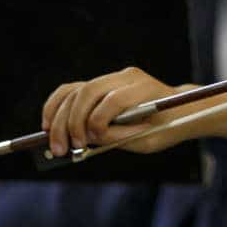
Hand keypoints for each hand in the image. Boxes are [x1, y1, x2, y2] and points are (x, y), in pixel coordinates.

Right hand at [41, 66, 192, 156]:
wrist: (179, 111)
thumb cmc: (166, 128)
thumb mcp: (148, 140)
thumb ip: (119, 138)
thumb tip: (84, 139)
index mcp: (146, 88)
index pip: (114, 99)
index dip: (98, 122)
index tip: (90, 141)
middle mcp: (127, 77)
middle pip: (88, 92)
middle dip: (71, 122)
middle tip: (63, 149)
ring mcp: (113, 77)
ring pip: (75, 91)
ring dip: (59, 118)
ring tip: (55, 144)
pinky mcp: (101, 83)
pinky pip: (71, 90)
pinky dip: (56, 106)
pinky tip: (48, 126)